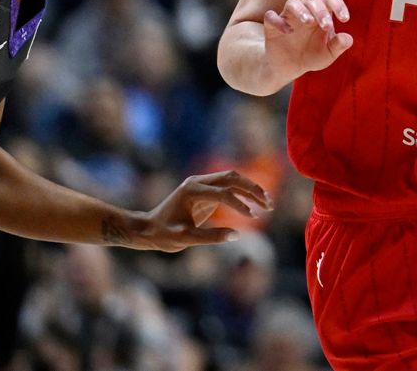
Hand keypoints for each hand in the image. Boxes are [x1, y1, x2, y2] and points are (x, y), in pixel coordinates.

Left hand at [128, 171, 272, 251]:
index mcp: (192, 191)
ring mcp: (201, 184)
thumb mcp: (185, 239)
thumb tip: (236, 235)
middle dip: (253, 189)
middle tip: (268, 204)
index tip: (252, 218)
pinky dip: (243, 193)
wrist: (148, 229)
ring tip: (267, 204)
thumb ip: (210, 237)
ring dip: (251, 189)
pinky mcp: (205, 190)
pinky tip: (254, 205)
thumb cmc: (163, 235)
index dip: (240, 204)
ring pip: (233, 179)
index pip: (223, 192)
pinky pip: (228, 187)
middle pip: (232, 177)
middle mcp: (197, 182)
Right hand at [263, 0, 352, 82]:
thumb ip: (338, 46)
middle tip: (327, 26)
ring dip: (301, 10)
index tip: (345, 19)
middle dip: (321, 11)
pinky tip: (288, 32)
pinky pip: (271, 16)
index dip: (339, 4)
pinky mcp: (271, 26)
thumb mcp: (328, 54)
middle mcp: (305, 11)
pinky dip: (278, 21)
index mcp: (321, 13)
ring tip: (308, 22)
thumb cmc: (312, 56)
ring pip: (292, 2)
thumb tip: (348, 39)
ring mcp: (287, 17)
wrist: (290, 68)